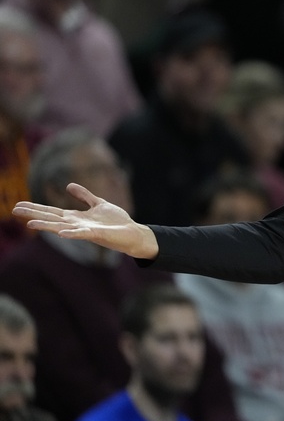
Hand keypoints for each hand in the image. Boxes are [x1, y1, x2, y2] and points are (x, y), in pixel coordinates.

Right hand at [12, 183, 158, 258]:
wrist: (132, 233)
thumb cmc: (116, 221)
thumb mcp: (98, 204)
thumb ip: (84, 196)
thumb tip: (68, 185)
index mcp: (76, 217)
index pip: (52, 212)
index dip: (35, 208)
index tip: (18, 204)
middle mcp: (76, 225)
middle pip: (51, 218)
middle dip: (34, 214)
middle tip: (14, 210)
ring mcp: (85, 230)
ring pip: (62, 228)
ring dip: (47, 226)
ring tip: (30, 223)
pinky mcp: (97, 234)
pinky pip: (82, 234)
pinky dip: (72, 233)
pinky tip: (61, 232)